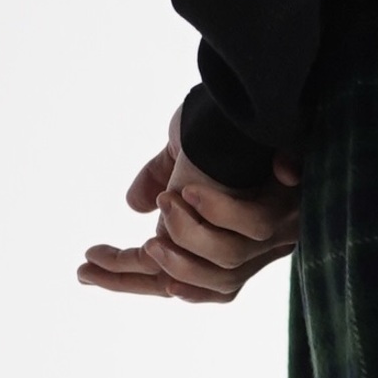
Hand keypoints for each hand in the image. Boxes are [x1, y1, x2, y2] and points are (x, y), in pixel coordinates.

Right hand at [77, 110, 300, 302]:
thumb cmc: (231, 122)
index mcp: (232, 240)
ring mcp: (279, 231)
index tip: (84, 268)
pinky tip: (192, 191)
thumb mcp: (187, 152)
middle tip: (104, 255)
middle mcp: (259, 247)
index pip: (180, 279)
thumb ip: (163, 178)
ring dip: (189, 237)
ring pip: (228, 262)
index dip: (134, 280)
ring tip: (166, 202)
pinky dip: (221, 212)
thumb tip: (134, 206)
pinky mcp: (292, 207)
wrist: (269, 91)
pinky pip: (254, 227)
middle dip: (153, 272)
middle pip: (205, 285)